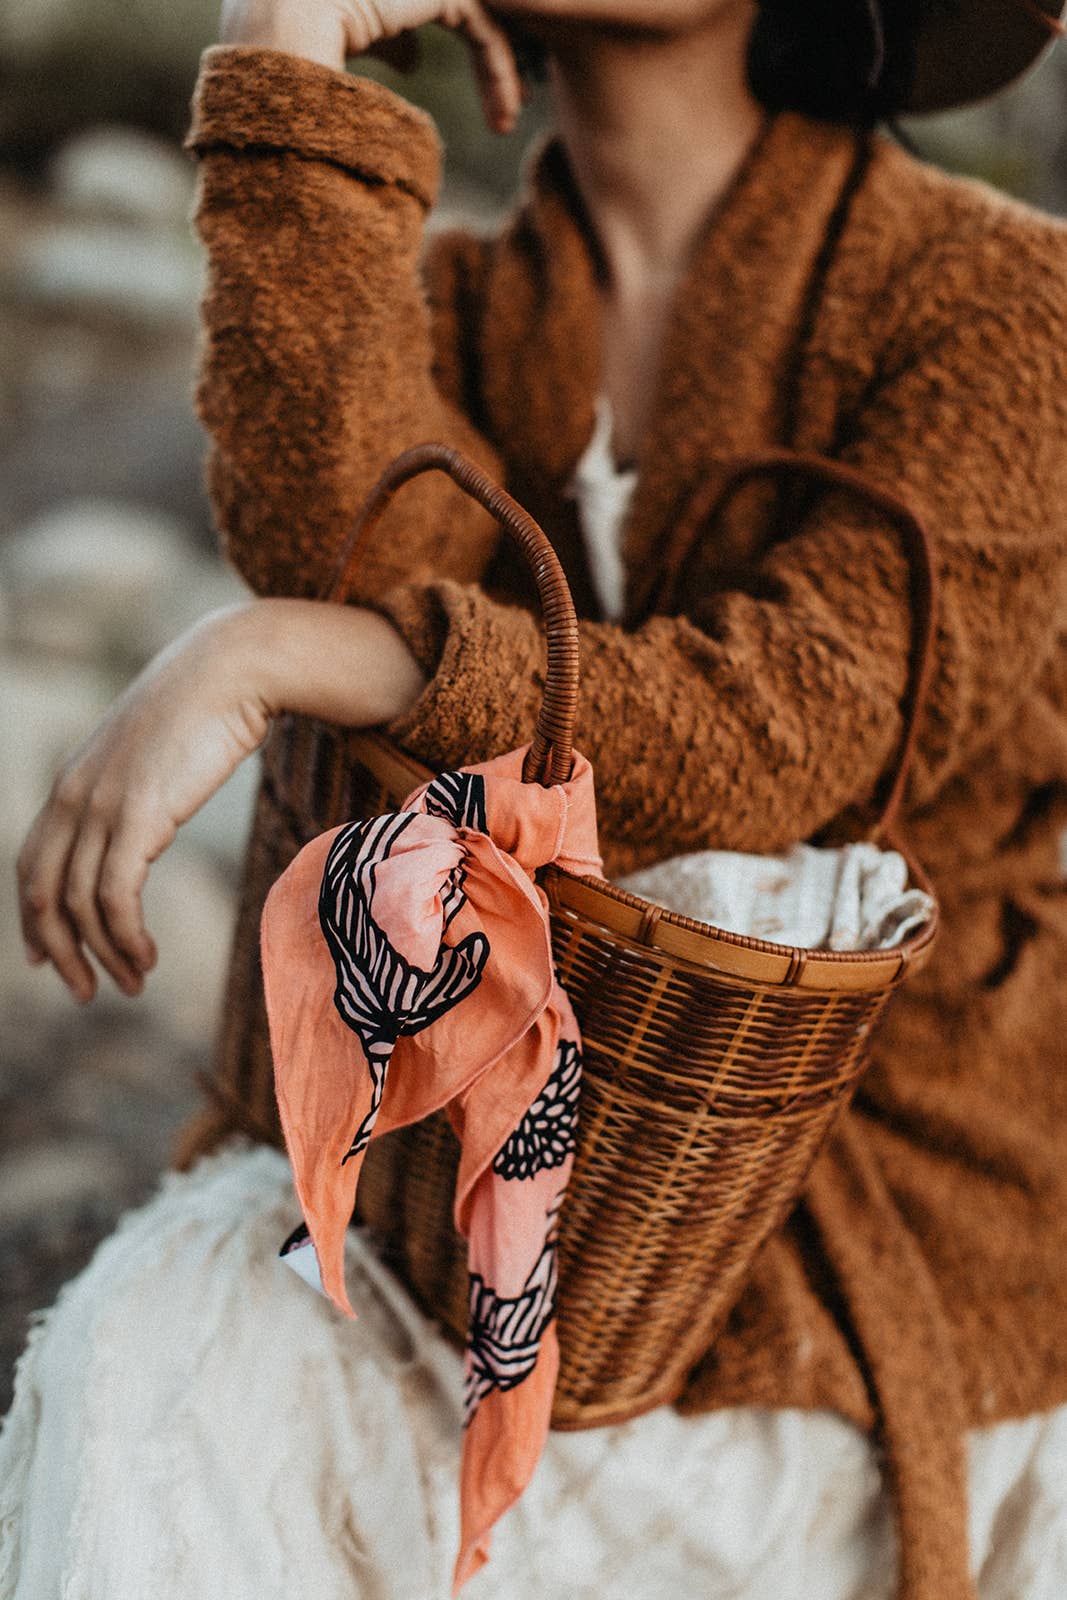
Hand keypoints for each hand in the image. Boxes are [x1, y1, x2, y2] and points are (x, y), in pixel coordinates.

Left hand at [16, 599, 424, 1003]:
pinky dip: (125, 936)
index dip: (32, 920)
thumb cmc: (206, 708)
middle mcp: (74, 796)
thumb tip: (145, 816)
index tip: (44, 959)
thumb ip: (135, 787)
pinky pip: (116, 896)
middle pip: (42, 893)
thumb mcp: (153, 753)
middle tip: (87, 992)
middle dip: (59, 952)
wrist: (232, 667)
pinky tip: (146, 955)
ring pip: (79, 904)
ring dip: (105, 955)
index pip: (31, 864)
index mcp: (72, 783)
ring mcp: (103, 805)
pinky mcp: (139, 814)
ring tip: (133, 981)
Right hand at [220, 0, 524, 131]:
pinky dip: (499, 67)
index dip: (459, 41)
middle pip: (458, 4)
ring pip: (477, 14)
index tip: (474, 92)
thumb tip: (412, 57)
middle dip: (489, 52)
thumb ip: (382, 37)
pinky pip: (483, 25)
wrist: (282, 41)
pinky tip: (508, 108)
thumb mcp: (341, 40)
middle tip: (510, 102)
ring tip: (508, 118)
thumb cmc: (290, 54)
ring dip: (499, 68)